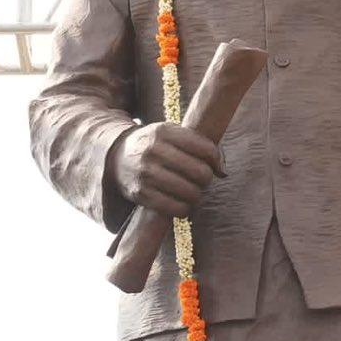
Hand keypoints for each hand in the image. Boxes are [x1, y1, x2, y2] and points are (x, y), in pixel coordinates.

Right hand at [108, 124, 222, 218]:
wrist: (117, 157)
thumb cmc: (156, 147)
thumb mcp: (174, 136)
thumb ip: (201, 146)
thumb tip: (223, 172)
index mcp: (164, 131)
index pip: (206, 149)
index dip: (216, 160)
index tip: (213, 165)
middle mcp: (153, 150)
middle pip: (201, 173)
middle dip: (206, 179)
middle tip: (199, 179)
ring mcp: (145, 173)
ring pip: (191, 192)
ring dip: (196, 195)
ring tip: (190, 190)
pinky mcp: (141, 194)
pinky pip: (176, 208)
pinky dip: (184, 209)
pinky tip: (180, 202)